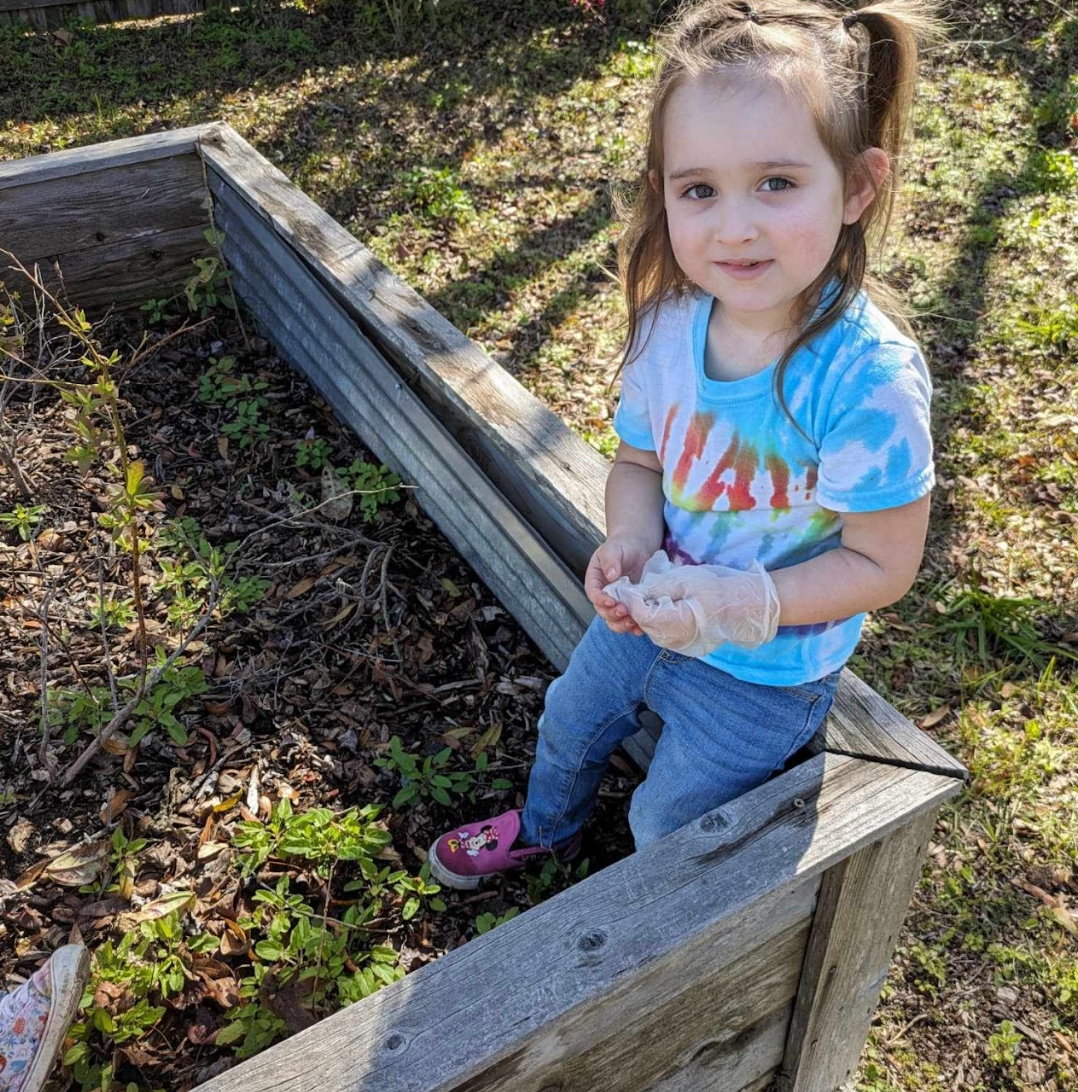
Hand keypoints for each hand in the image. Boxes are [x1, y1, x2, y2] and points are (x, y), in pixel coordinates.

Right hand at [584, 535, 655, 636]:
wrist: (638, 548)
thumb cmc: (622, 546)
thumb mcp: (614, 549)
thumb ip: (611, 560)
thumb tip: (611, 575)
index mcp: (595, 581)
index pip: (593, 594)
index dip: (600, 600)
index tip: (611, 601)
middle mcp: (604, 595)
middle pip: (603, 611)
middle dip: (612, 615)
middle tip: (624, 611)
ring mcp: (618, 602)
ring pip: (615, 621)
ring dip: (622, 625)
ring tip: (633, 623)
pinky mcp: (631, 607)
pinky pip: (630, 621)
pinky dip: (635, 627)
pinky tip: (641, 627)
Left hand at [606, 552, 781, 655]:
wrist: (743, 605)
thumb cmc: (716, 589)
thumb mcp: (684, 580)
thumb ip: (658, 587)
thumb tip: (637, 592)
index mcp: (674, 623)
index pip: (641, 614)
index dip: (632, 600)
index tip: (629, 586)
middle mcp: (674, 639)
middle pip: (644, 624)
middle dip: (637, 607)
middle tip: (636, 590)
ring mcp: (680, 644)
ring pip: (652, 629)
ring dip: (648, 614)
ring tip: (651, 596)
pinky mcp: (685, 643)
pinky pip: (663, 633)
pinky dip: (659, 620)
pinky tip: (665, 606)